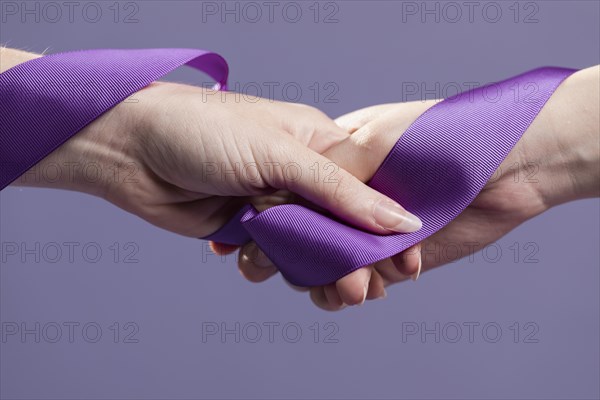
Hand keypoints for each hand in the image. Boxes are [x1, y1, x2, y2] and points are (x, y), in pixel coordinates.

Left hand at [15, 79, 422, 241]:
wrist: (130, 149)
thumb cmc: (204, 131)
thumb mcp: (280, 154)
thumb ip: (341, 192)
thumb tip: (402, 220)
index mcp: (321, 146)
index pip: (371, 193)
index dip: (389, 231)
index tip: (406, 264)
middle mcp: (302, 177)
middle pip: (344, 230)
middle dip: (349, 262)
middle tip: (354, 290)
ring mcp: (274, 205)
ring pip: (310, 251)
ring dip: (303, 269)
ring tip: (291, 275)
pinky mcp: (247, 229)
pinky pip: (274, 260)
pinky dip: (264, 266)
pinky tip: (242, 254)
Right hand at [236, 66, 598, 309]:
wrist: (513, 164)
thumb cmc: (445, 134)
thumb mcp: (380, 139)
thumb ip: (335, 167)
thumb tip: (291, 190)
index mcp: (339, 159)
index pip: (294, 193)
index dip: (281, 218)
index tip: (271, 242)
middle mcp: (351, 196)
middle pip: (309, 234)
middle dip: (306, 257)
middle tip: (313, 273)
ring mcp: (373, 228)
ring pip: (334, 261)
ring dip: (332, 278)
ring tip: (350, 287)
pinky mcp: (399, 255)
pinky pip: (368, 276)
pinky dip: (362, 287)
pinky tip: (370, 288)